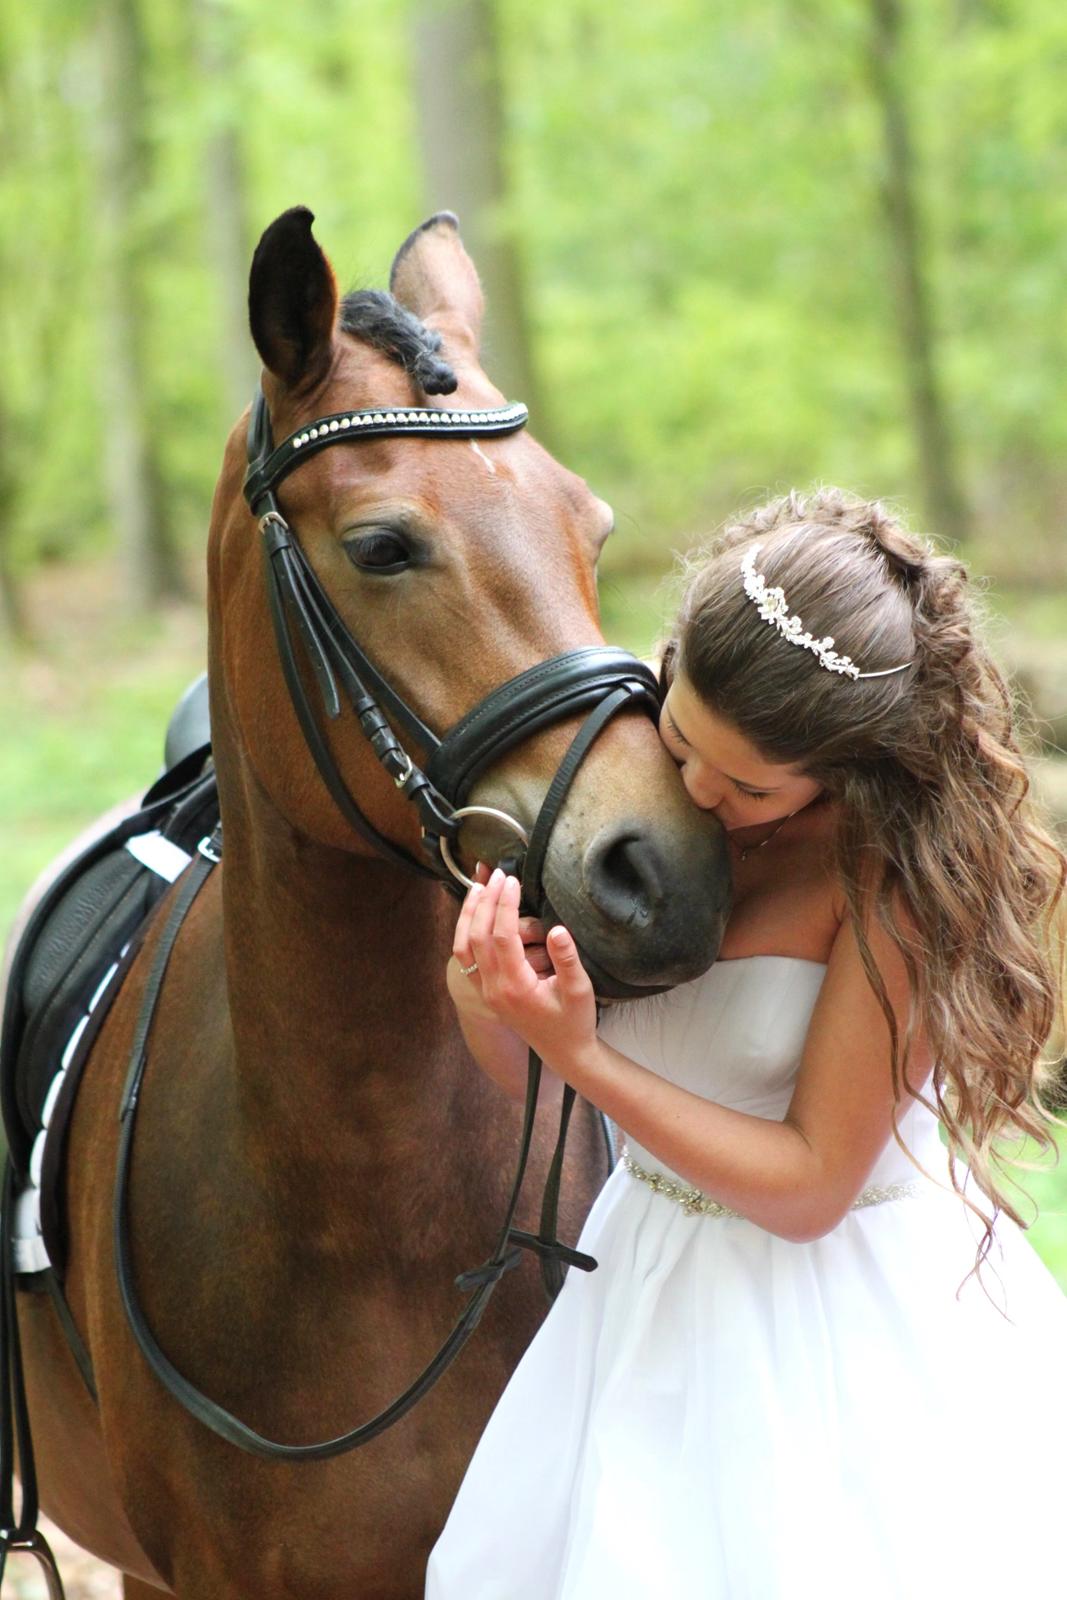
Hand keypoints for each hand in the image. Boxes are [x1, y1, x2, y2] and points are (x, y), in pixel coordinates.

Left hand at [459, 869, 597, 1077]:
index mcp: (515, 987)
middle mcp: (494, 989)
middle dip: (486, 902)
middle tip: (497, 874)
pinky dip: (466, 931)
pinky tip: (475, 913)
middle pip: (478, 937)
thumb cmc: (575, 1021)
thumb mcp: (580, 990)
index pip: (502, 936)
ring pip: (463, 947)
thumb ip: (567, 959)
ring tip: (478, 886)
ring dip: (469, 915)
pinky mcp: (486, 991)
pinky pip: (466, 958)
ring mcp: (486, 991)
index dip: (506, 905)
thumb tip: (557, 929)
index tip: (513, 881)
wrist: (565, 1053)